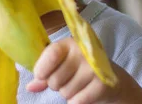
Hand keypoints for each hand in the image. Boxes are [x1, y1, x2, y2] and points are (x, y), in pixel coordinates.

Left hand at [26, 37, 141, 103]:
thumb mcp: (62, 66)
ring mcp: (94, 68)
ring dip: (68, 93)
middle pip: (55, 78)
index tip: (41, 75)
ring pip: (65, 92)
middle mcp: (83, 52)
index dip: (42, 68)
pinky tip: (84, 93)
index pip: (51, 53)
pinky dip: (76, 101)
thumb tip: (30, 87)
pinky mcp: (102, 84)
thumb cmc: (80, 70)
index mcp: (70, 43)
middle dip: (56, 85)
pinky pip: (76, 101)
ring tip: (78, 85)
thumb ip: (45, 74)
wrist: (112, 80)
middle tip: (67, 80)